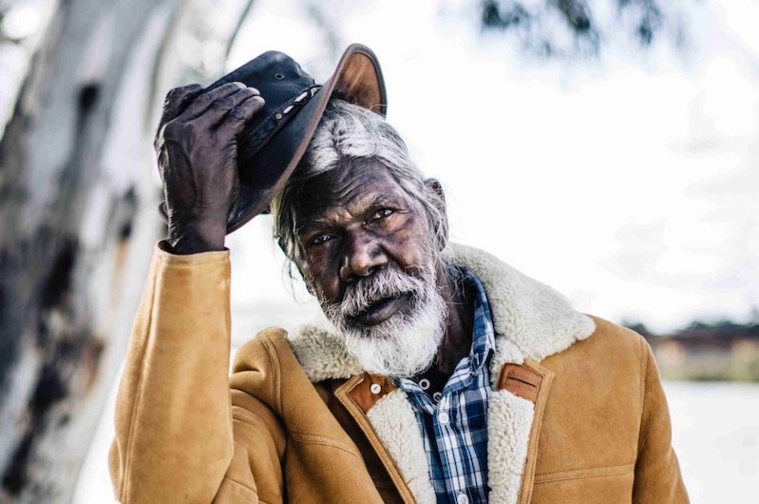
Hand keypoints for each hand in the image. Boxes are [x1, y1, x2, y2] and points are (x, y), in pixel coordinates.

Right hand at [154, 82, 264, 253]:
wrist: (194, 214)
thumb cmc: (186, 195)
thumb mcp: (169, 164)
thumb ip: (176, 144)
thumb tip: (188, 131)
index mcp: (163, 133)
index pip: (175, 97)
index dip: (195, 89)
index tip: (209, 89)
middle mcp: (177, 129)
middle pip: (204, 98)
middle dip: (226, 90)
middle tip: (241, 88)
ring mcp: (197, 134)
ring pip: (222, 104)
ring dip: (241, 95)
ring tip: (253, 94)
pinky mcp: (218, 143)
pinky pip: (238, 116)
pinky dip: (250, 106)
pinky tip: (258, 104)